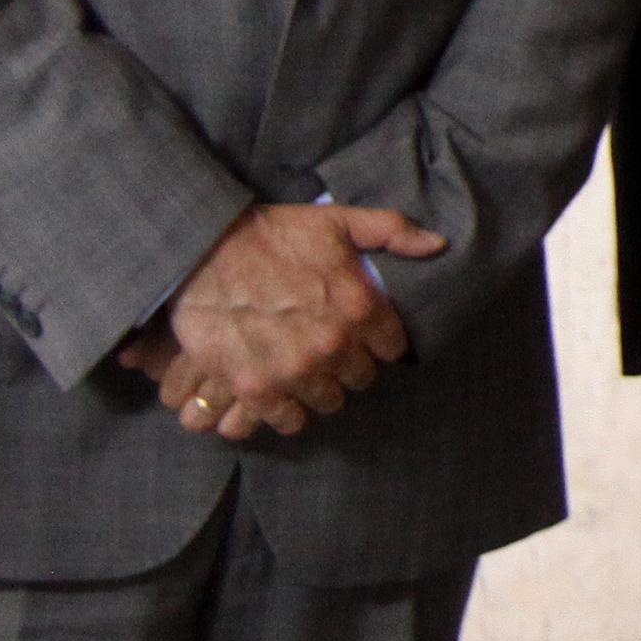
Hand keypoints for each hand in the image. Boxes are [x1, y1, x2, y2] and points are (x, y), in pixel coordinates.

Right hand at [135, 202, 440, 440]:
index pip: (393, 348)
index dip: (378, 340)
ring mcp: (295, 371)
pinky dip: (287, 410)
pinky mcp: (257, 389)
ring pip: (329, 402)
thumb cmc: (272, 234)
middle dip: (349, 364)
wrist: (202, 250)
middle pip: (361, 378)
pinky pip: (289, 420)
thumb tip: (438, 245)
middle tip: (328, 349)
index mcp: (359, 307)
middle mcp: (333, 345)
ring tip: (304, 369)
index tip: (362, 333)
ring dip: (319, 388)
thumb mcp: (338, 220)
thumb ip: (393, 231)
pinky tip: (282, 390)